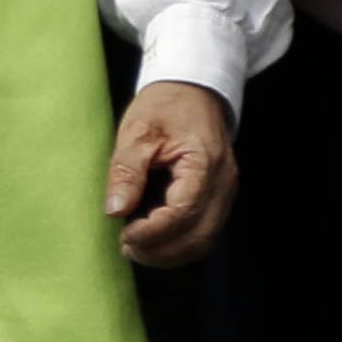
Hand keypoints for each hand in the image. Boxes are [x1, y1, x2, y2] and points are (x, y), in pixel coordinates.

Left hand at [105, 79, 236, 266]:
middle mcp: (223, 182)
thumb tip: (115, 210)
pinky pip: (206, 229)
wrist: (192, 90)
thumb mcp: (137, 132)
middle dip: (162, 251)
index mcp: (204, 164)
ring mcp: (225, 190)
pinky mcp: (219, 195)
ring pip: (206, 239)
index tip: (124, 236)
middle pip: (200, 235)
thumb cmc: (165, 106)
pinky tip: (154, 240)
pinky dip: (181, 242)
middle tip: (127, 249)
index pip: (183, 213)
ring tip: (137, 249)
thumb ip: (126, 171)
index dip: (153, 232)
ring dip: (172, 252)